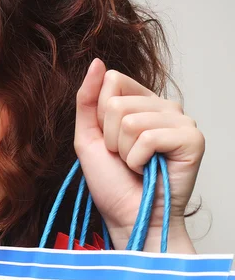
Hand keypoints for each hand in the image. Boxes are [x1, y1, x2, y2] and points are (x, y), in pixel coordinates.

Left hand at [74, 58, 202, 252]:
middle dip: (110, 138)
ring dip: (124, 152)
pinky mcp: (192, 138)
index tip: (110, 140)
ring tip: (136, 165)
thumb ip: (87, 100)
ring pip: (130, 120)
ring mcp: (181, 121)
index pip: (112, 81)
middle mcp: (164, 107)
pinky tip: (148, 169)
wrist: (128, 216)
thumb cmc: (111, 182)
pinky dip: (138, 160)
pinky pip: (148, 137)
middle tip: (124, 158)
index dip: (100, 115)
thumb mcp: (88, 137)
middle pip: (117, 102)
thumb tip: (97, 62)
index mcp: (141, 102)